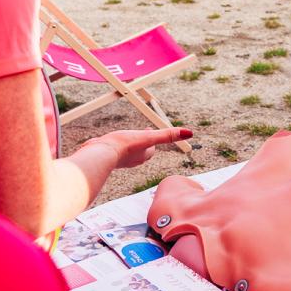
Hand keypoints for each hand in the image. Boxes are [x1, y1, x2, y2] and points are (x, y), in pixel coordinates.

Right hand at [79, 127, 193, 169]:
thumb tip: (190, 133)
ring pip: (126, 151)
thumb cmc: (124, 146)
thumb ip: (167, 135)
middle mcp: (132, 160)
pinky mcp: (106, 156)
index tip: (150, 130)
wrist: (100, 154)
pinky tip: (107, 144)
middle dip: (140, 141)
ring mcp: (118, 159)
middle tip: (141, 134)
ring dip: (127, 144)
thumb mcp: (149, 137)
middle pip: (139, 150)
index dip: (152, 138)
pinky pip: (111, 151)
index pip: (151, 148)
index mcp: (143, 155)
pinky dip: (112, 147)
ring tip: (125, 138)